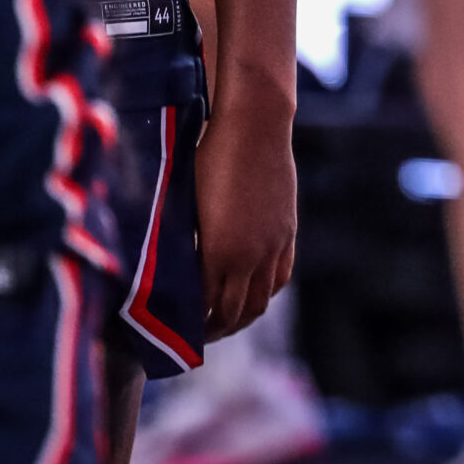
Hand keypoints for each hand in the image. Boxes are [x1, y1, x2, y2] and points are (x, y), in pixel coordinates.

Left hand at [191, 95, 297, 339]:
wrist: (254, 127)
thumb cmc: (207, 158)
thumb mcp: (186, 205)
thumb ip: (186, 246)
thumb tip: (175, 274)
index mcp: (219, 252)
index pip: (206, 307)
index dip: (193, 326)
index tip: (179, 334)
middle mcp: (251, 256)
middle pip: (236, 312)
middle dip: (217, 330)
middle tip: (199, 336)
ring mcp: (274, 245)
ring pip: (263, 300)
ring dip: (244, 317)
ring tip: (227, 320)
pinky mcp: (288, 232)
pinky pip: (280, 277)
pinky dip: (265, 293)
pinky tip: (253, 292)